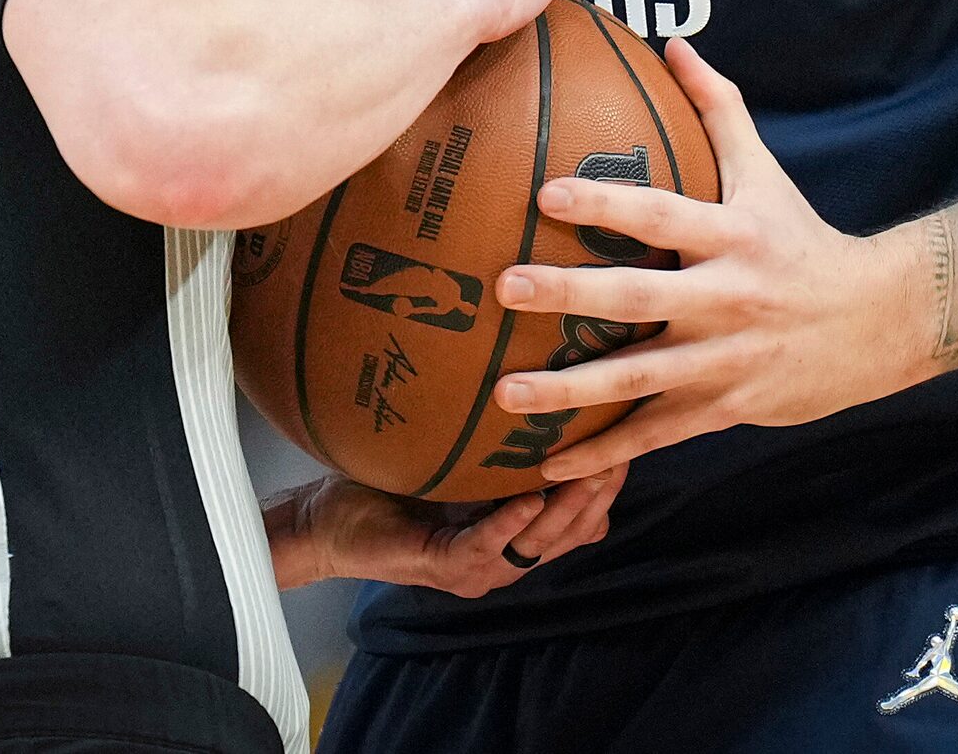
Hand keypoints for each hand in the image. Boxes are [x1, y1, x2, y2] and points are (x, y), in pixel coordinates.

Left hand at [262, 466, 623, 596]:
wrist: (327, 525)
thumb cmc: (389, 488)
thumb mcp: (459, 462)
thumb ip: (498, 444)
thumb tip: (532, 389)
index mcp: (512, 536)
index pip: (579, 518)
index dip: (607, 484)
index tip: (630, 438)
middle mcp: (504, 558)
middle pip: (573, 532)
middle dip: (601, 491)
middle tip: (624, 446)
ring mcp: (478, 568)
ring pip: (541, 543)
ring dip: (570, 507)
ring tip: (594, 467)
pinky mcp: (446, 567)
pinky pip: (488, 545)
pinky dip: (512, 522)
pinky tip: (531, 497)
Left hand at [490, 40, 913, 478]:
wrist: (880, 323)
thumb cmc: (803, 239)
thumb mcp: (765, 172)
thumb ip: (716, 107)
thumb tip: (673, 42)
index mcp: (732, 236)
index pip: (662, 215)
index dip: (607, 201)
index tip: (544, 191)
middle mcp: (727, 299)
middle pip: (638, 298)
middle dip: (570, 294)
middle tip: (504, 287)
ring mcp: (725, 361)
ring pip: (639, 380)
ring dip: (569, 393)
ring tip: (503, 393)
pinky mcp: (726, 409)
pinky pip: (656, 435)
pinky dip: (604, 455)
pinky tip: (546, 465)